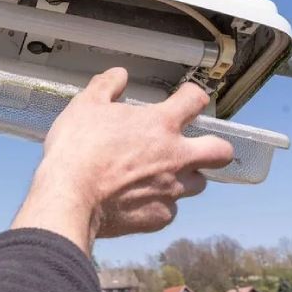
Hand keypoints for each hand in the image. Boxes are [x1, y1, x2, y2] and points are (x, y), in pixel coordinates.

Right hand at [11, 67, 233, 252]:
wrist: (70, 196)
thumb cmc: (77, 148)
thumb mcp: (85, 105)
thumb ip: (106, 86)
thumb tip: (119, 75)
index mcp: (160, 124)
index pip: (196, 101)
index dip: (193, 96)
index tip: (186, 98)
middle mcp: (176, 157)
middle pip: (221, 151)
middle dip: (215, 147)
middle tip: (194, 146)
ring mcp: (171, 189)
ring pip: (199, 183)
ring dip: (186, 177)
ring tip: (162, 176)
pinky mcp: (159, 216)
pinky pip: (169, 210)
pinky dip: (158, 204)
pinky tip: (137, 200)